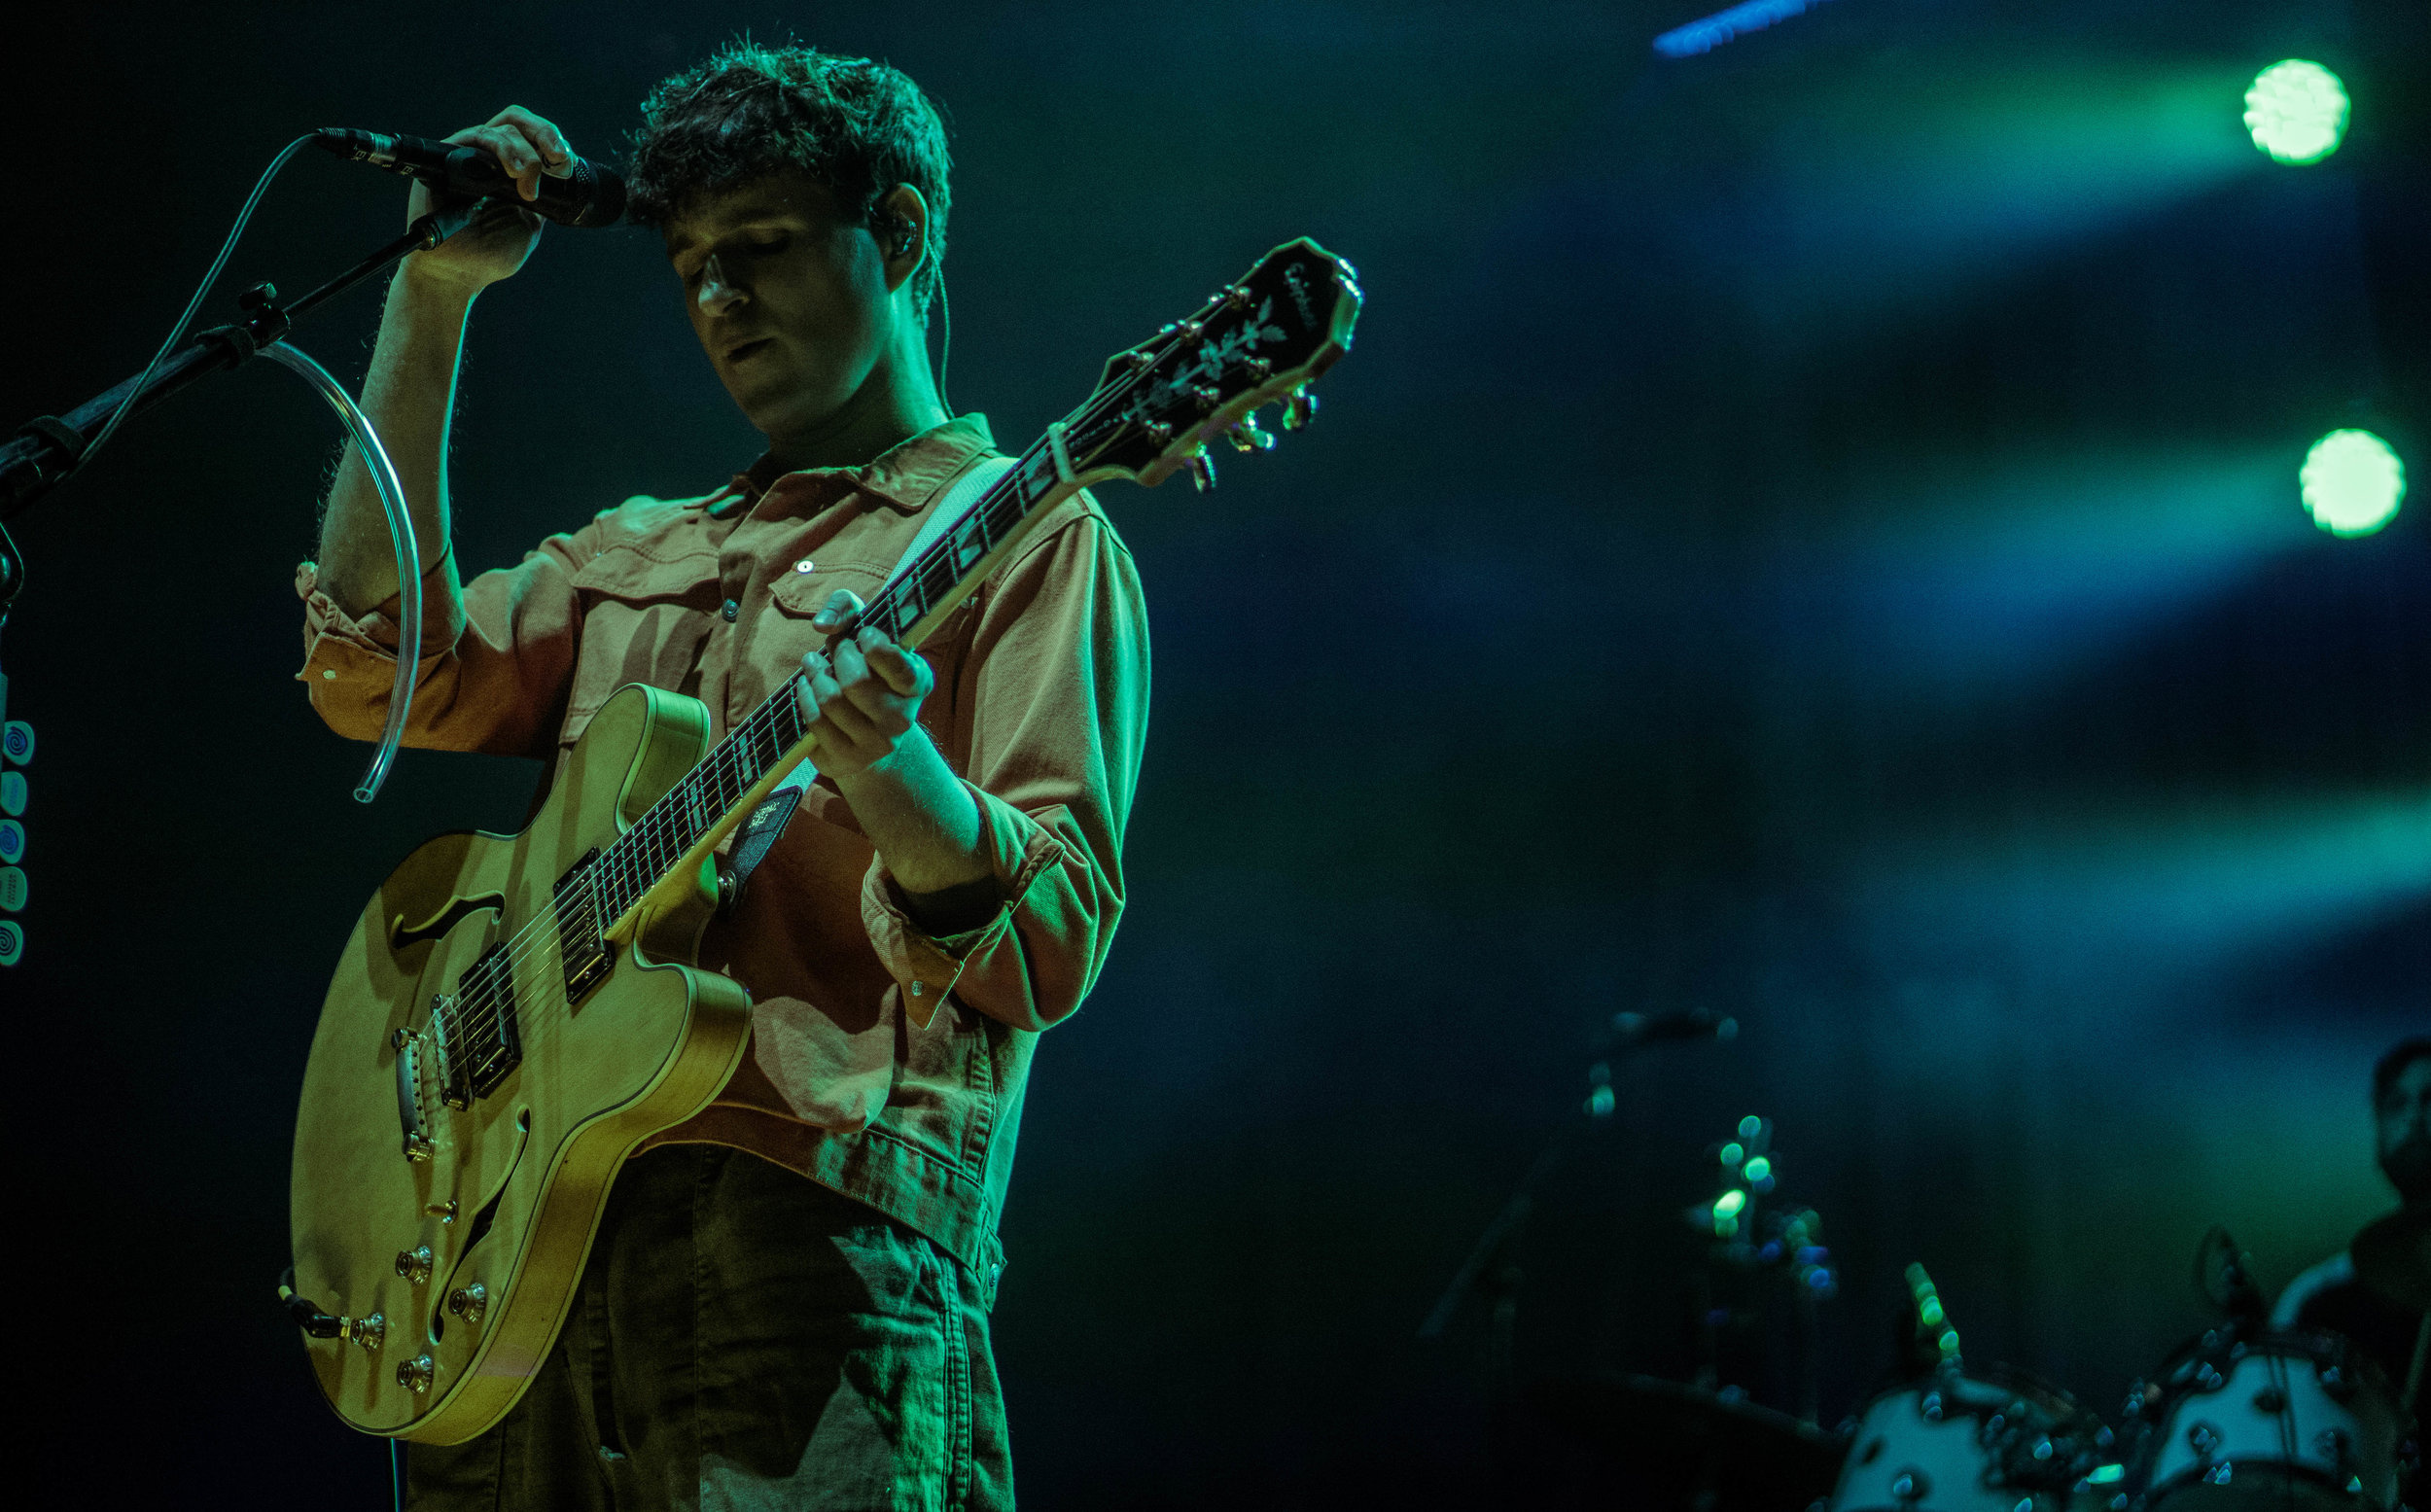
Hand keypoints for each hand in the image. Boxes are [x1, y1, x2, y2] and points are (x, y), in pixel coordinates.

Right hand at [399, 105, 573, 294]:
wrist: (457, 274)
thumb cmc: (491, 254)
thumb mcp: (530, 223)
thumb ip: (544, 196)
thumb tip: (560, 171)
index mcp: (509, 169)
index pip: (531, 135)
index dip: (551, 140)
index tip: (566, 165)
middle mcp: (487, 157)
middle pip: (518, 121)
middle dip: (545, 134)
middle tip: (558, 160)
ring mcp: (467, 155)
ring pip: (502, 130)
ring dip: (525, 154)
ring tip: (529, 184)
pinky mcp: (447, 157)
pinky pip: (477, 137)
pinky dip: (502, 150)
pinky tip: (515, 173)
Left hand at [796, 591, 937, 778]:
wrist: (868, 732)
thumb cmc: (866, 668)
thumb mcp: (866, 630)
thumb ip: (847, 607)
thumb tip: (822, 625)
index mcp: (917, 685)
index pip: (899, 667)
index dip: (874, 645)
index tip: (862, 635)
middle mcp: (901, 720)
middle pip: (855, 682)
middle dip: (838, 656)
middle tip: (835, 648)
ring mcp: (874, 744)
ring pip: (831, 701)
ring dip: (815, 674)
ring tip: (814, 664)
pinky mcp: (846, 760)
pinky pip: (815, 722)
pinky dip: (804, 697)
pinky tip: (807, 686)